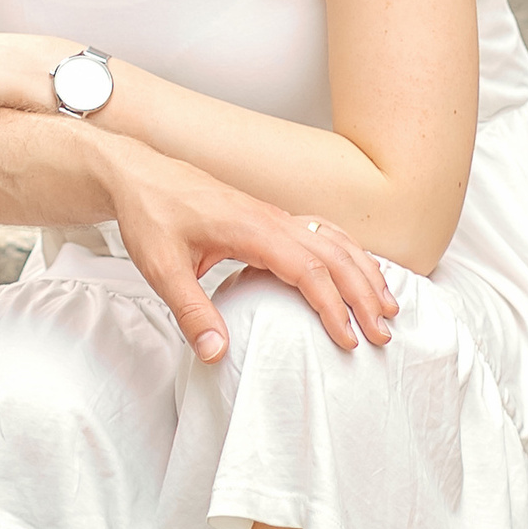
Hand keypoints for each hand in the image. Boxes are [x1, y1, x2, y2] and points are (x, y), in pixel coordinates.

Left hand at [111, 150, 399, 367]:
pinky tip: (360, 270)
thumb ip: (190, 311)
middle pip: (333, 256)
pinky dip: (349, 251)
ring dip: (364, 272)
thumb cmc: (151, 215)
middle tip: (383, 333)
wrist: (139, 176)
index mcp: (251, 229)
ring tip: (388, 306)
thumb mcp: (160, 268)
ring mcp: (274, 215)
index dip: (332, 307)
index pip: (307, 270)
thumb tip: (217, 353)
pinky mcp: (270, 218)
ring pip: (334, 240)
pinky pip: (322, 232)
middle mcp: (272, 219)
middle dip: (363, 295)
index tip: (347, 339)